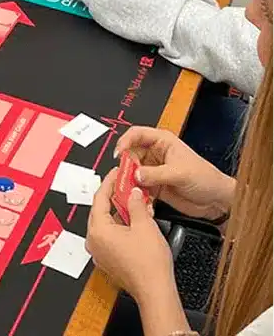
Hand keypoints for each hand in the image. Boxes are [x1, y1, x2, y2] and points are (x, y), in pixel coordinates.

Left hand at [86, 168, 176, 302]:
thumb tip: (133, 194)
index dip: (110, 183)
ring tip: (133, 203)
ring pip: (106, 224)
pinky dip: (120, 227)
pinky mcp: (108, 261)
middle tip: (126, 186)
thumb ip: (136, 204)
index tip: (117, 174)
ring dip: (119, 212)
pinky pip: (110, 237)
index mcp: (98, 230)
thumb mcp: (144, 225)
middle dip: (115, 197)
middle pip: (100, 210)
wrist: (156, 292)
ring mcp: (100, 253)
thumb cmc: (149, 265)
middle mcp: (94, 242)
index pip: (100, 198)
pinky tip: (133, 222)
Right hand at [115, 127, 234, 220]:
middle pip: (131, 154)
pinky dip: (136, 193)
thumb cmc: (206, 179)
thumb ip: (156, 174)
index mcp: (162, 142)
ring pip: (132, 172)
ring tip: (130, 190)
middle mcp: (155, 154)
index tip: (119, 154)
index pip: (136, 134)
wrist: (217, 201)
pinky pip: (138, 187)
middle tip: (125, 177)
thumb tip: (135, 174)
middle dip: (126, 166)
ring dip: (129, 181)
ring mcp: (154, 171)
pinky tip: (140, 199)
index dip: (125, 141)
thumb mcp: (180, 173)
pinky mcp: (154, 186)